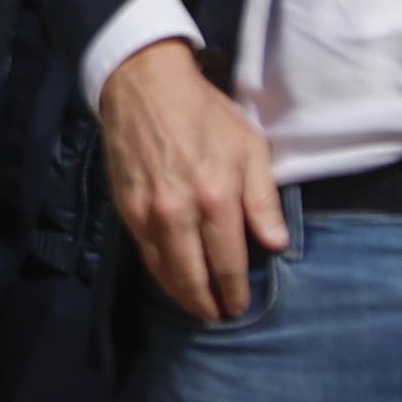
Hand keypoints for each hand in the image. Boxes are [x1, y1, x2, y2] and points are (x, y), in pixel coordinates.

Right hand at [101, 35, 290, 322]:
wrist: (144, 84)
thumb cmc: (205, 113)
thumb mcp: (250, 148)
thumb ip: (263, 199)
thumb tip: (276, 245)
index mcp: (215, 198)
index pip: (229, 262)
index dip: (237, 290)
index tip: (241, 306)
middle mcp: (178, 213)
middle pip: (192, 275)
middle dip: (207, 302)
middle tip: (219, 316)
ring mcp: (146, 212)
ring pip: (163, 269)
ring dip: (180, 294)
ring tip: (196, 307)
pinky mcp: (124, 206)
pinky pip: (143, 251)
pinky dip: (158, 272)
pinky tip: (170, 278)